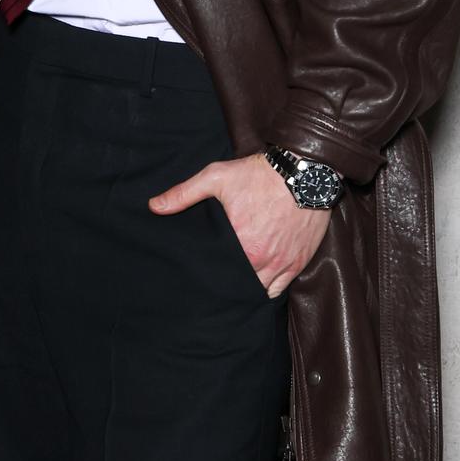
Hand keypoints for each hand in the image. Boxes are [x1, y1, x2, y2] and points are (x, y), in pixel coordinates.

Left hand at [149, 150, 329, 297]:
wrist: (305, 170)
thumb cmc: (259, 174)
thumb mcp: (216, 178)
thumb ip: (183, 194)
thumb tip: (154, 206)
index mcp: (240, 244)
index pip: (217, 272)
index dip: (207, 274)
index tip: (200, 273)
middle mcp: (261, 259)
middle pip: (237, 285)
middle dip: (225, 284)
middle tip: (214, 281)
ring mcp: (281, 263)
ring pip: (258, 290)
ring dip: (246, 289)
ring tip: (233, 285)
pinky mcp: (298, 262)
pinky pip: (279, 289)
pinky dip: (267, 289)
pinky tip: (256, 284)